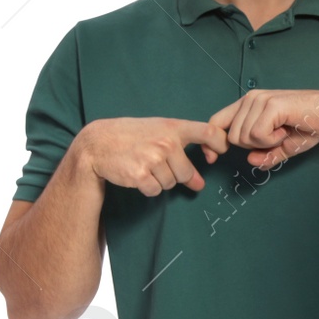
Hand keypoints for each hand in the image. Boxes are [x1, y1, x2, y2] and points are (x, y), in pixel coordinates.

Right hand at [74, 117, 227, 196]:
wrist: (98, 143)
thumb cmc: (132, 137)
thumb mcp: (158, 133)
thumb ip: (182, 153)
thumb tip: (200, 184)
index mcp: (173, 127)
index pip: (209, 132)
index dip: (220, 144)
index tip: (217, 154)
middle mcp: (166, 143)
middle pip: (186, 173)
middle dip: (175, 175)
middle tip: (156, 163)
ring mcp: (153, 159)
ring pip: (170, 184)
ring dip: (159, 180)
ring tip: (143, 165)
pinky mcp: (141, 175)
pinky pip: (155, 191)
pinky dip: (148, 187)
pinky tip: (137, 174)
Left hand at [208, 89, 318, 168]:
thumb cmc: (310, 126)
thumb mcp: (283, 146)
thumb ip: (265, 154)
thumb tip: (251, 161)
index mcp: (248, 104)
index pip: (216, 122)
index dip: (211, 142)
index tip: (212, 158)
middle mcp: (250, 98)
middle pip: (231, 137)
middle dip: (253, 146)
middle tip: (277, 137)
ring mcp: (259, 100)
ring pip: (243, 138)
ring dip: (265, 143)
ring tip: (283, 131)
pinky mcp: (271, 105)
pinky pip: (257, 135)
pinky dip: (272, 140)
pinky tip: (285, 130)